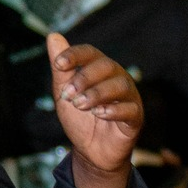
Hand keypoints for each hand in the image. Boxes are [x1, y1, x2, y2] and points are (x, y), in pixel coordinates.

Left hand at [46, 35, 143, 187]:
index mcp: (100, 69)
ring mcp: (129, 97)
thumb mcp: (65, 93)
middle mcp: (117, 78)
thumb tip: (52, 36)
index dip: (75, 54)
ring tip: (81, 105)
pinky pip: (130, 108)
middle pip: (107, 66)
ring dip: (97, 94)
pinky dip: (113, 110)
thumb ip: (61, 69)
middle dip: (85, 78)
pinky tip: (99, 114)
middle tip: (69, 94)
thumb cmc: (80, 119)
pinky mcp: (136, 117)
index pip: (90, 52)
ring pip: (120, 86)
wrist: (91, 151)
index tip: (58, 64)